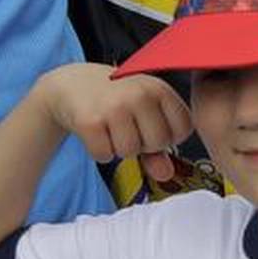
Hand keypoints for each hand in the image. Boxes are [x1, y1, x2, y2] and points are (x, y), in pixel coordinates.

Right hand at [36, 62, 192, 164]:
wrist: (74, 83)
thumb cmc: (118, 101)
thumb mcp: (145, 114)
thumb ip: (160, 147)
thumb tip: (167, 174)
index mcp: (160, 89)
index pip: (183, 129)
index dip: (169, 137)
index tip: (152, 128)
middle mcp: (140, 94)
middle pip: (158, 142)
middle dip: (144, 144)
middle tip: (128, 128)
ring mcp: (115, 106)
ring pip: (130, 151)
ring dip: (119, 149)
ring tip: (111, 128)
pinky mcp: (90, 120)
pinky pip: (104, 155)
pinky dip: (99, 151)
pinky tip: (96, 132)